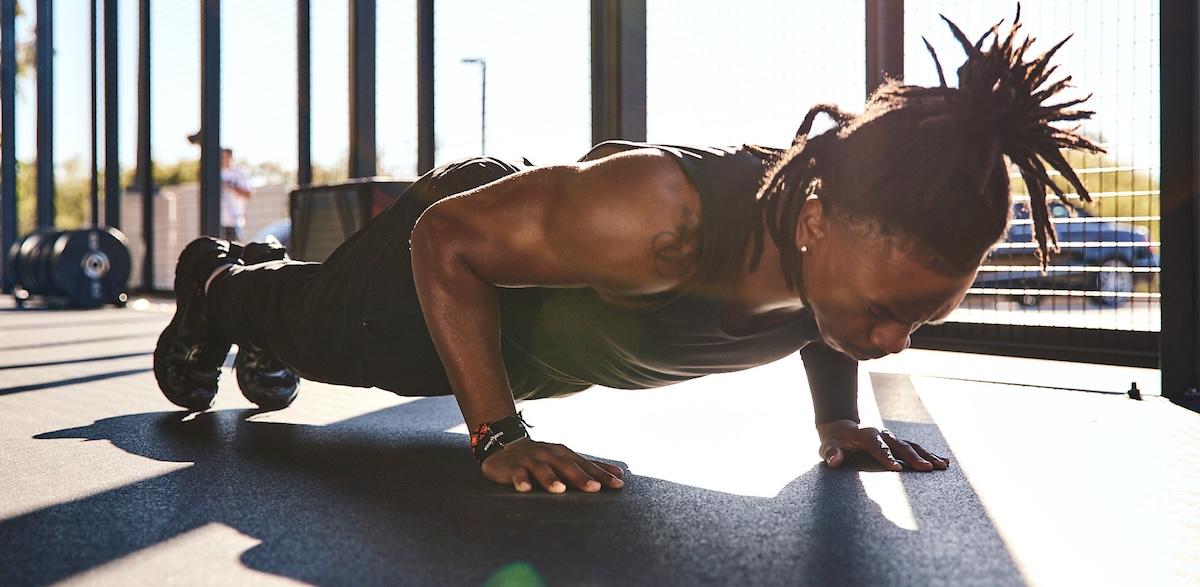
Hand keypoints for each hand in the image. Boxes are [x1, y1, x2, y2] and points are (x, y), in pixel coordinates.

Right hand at [480, 439, 625, 493]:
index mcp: (564, 454)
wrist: (505, 448)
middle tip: (595, 488)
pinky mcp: (512, 466)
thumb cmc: (543, 458)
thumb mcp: (565, 460)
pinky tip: (525, 489)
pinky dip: (520, 480)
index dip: (602, 474)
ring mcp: (531, 460)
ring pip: (542, 469)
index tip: (618, 484)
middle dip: (581, 477)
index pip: (586, 465)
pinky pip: (517, 474)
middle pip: (567, 466)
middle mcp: (550, 455)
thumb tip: (620, 473)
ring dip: (550, 479)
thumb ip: (590, 468)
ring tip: (560, 489)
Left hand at [816, 420, 949, 471]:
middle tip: (927, 468)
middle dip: (914, 457)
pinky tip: (944, 463)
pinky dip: (930, 455)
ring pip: (912, 446)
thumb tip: (834, 461)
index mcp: (865, 434)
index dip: (886, 456)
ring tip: (942, 466)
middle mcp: (882, 434)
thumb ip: (830, 453)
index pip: (877, 446)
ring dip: (927, 456)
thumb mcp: (827, 447)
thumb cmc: (834, 442)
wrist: (841, 429)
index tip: (898, 469)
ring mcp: (892, 438)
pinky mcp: (898, 443)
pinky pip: (916, 448)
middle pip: (900, 445)